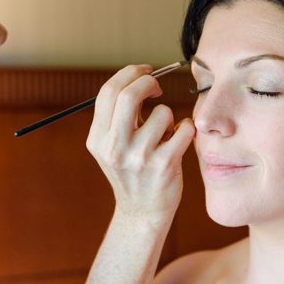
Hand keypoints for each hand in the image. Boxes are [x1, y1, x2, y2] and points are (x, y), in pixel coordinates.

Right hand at [86, 64, 195, 224]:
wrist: (142, 212)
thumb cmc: (132, 171)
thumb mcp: (112, 146)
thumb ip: (118, 116)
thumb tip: (138, 77)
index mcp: (98, 139)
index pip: (109, 92)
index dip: (129, 74)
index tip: (144, 72)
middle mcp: (114, 148)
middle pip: (129, 95)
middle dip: (148, 82)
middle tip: (157, 86)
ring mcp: (139, 158)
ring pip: (162, 112)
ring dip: (169, 115)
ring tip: (165, 131)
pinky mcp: (164, 165)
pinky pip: (183, 128)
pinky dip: (185, 128)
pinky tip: (179, 139)